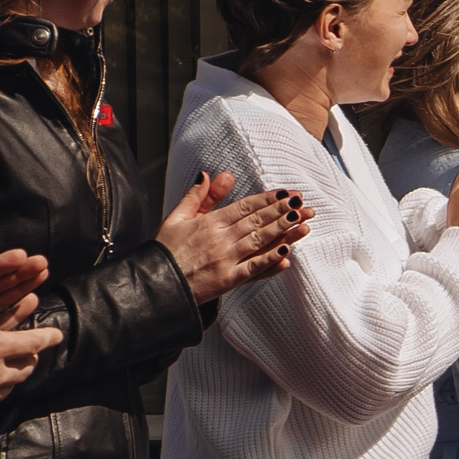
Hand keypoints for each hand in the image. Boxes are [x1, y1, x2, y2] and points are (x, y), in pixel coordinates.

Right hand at [155, 173, 314, 302]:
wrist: (155, 285)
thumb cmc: (165, 251)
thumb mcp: (177, 217)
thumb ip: (198, 196)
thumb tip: (211, 173)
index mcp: (209, 222)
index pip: (245, 206)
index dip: (268, 199)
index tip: (287, 193)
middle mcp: (221, 239)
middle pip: (257, 221)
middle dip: (283, 211)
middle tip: (303, 203)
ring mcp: (226, 260)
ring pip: (260, 241)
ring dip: (283, 230)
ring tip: (303, 221)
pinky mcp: (228, 280)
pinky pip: (254, 268)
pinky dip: (270, 260)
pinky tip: (286, 252)